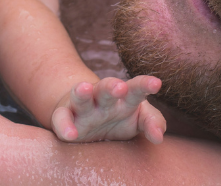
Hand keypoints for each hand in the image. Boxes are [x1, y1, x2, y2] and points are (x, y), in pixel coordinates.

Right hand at [50, 75, 165, 143]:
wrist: (85, 116)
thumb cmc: (117, 117)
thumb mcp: (137, 118)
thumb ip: (152, 122)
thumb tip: (159, 137)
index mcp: (123, 97)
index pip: (136, 89)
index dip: (145, 85)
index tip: (156, 84)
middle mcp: (102, 98)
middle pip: (106, 88)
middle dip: (112, 86)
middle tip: (120, 87)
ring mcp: (83, 107)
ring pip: (81, 97)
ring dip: (82, 92)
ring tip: (85, 88)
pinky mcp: (66, 118)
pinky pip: (61, 119)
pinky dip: (64, 125)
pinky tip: (70, 134)